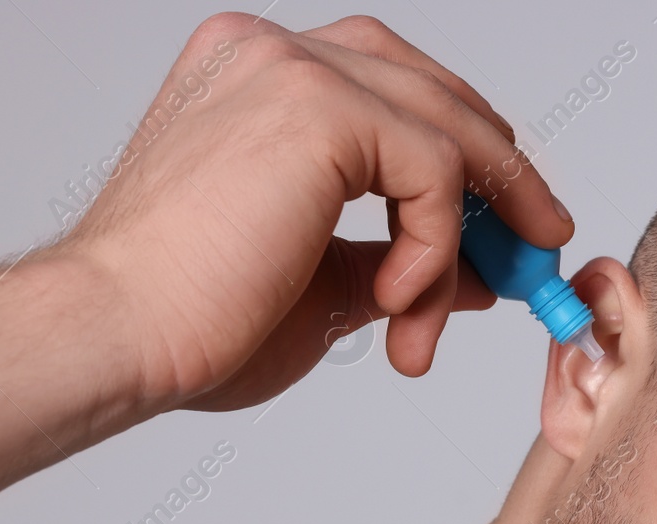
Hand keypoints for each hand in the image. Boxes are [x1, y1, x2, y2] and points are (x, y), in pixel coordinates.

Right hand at [63, 12, 574, 414]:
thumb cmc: (188, 321)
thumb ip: (401, 261)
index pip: (392, 92)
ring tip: (427, 321)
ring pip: (442, 130)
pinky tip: (393, 302)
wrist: (119, 337)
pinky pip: (435, 168)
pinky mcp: (318, 106)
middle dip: (498, 176)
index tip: (507, 226)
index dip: (461, 157)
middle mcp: (269, 54)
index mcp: (254, 80)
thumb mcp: (323, 286)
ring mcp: (291, 68)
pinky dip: (435, 246)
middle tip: (537, 246)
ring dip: (464, 235)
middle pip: (430, 92)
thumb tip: (483, 273)